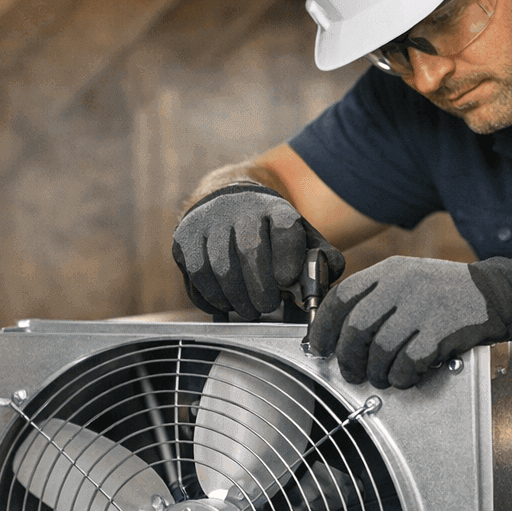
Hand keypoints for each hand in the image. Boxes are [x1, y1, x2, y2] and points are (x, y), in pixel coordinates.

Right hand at [172, 184, 344, 319]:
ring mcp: (207, 222)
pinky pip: (197, 276)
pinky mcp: (184, 238)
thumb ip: (321, 258)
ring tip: (249, 309)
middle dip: (260, 288)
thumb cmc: (270, 230)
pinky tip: (226, 303)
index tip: (287, 281)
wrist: (228, 202)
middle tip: (267, 305)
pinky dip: (212, 298)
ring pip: (220, 268)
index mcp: (274, 207)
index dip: (287, 258)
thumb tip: (327, 277)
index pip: (284, 229)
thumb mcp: (300, 235)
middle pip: (249, 250)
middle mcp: (239, 208)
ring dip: (236, 298)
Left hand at [308, 256, 511, 388]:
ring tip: (382, 377)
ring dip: (376, 372)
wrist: (497, 292)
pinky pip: (409, 362)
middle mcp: (403, 285)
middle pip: (357, 327)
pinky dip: (402, 376)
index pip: (342, 296)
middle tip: (351, 372)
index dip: (324, 326)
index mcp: (390, 271)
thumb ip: (376, 298)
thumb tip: (337, 332)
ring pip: (381, 349)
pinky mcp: (442, 330)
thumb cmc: (447, 293)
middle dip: (348, 358)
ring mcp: (424, 306)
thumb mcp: (408, 279)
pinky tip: (406, 376)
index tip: (320, 347)